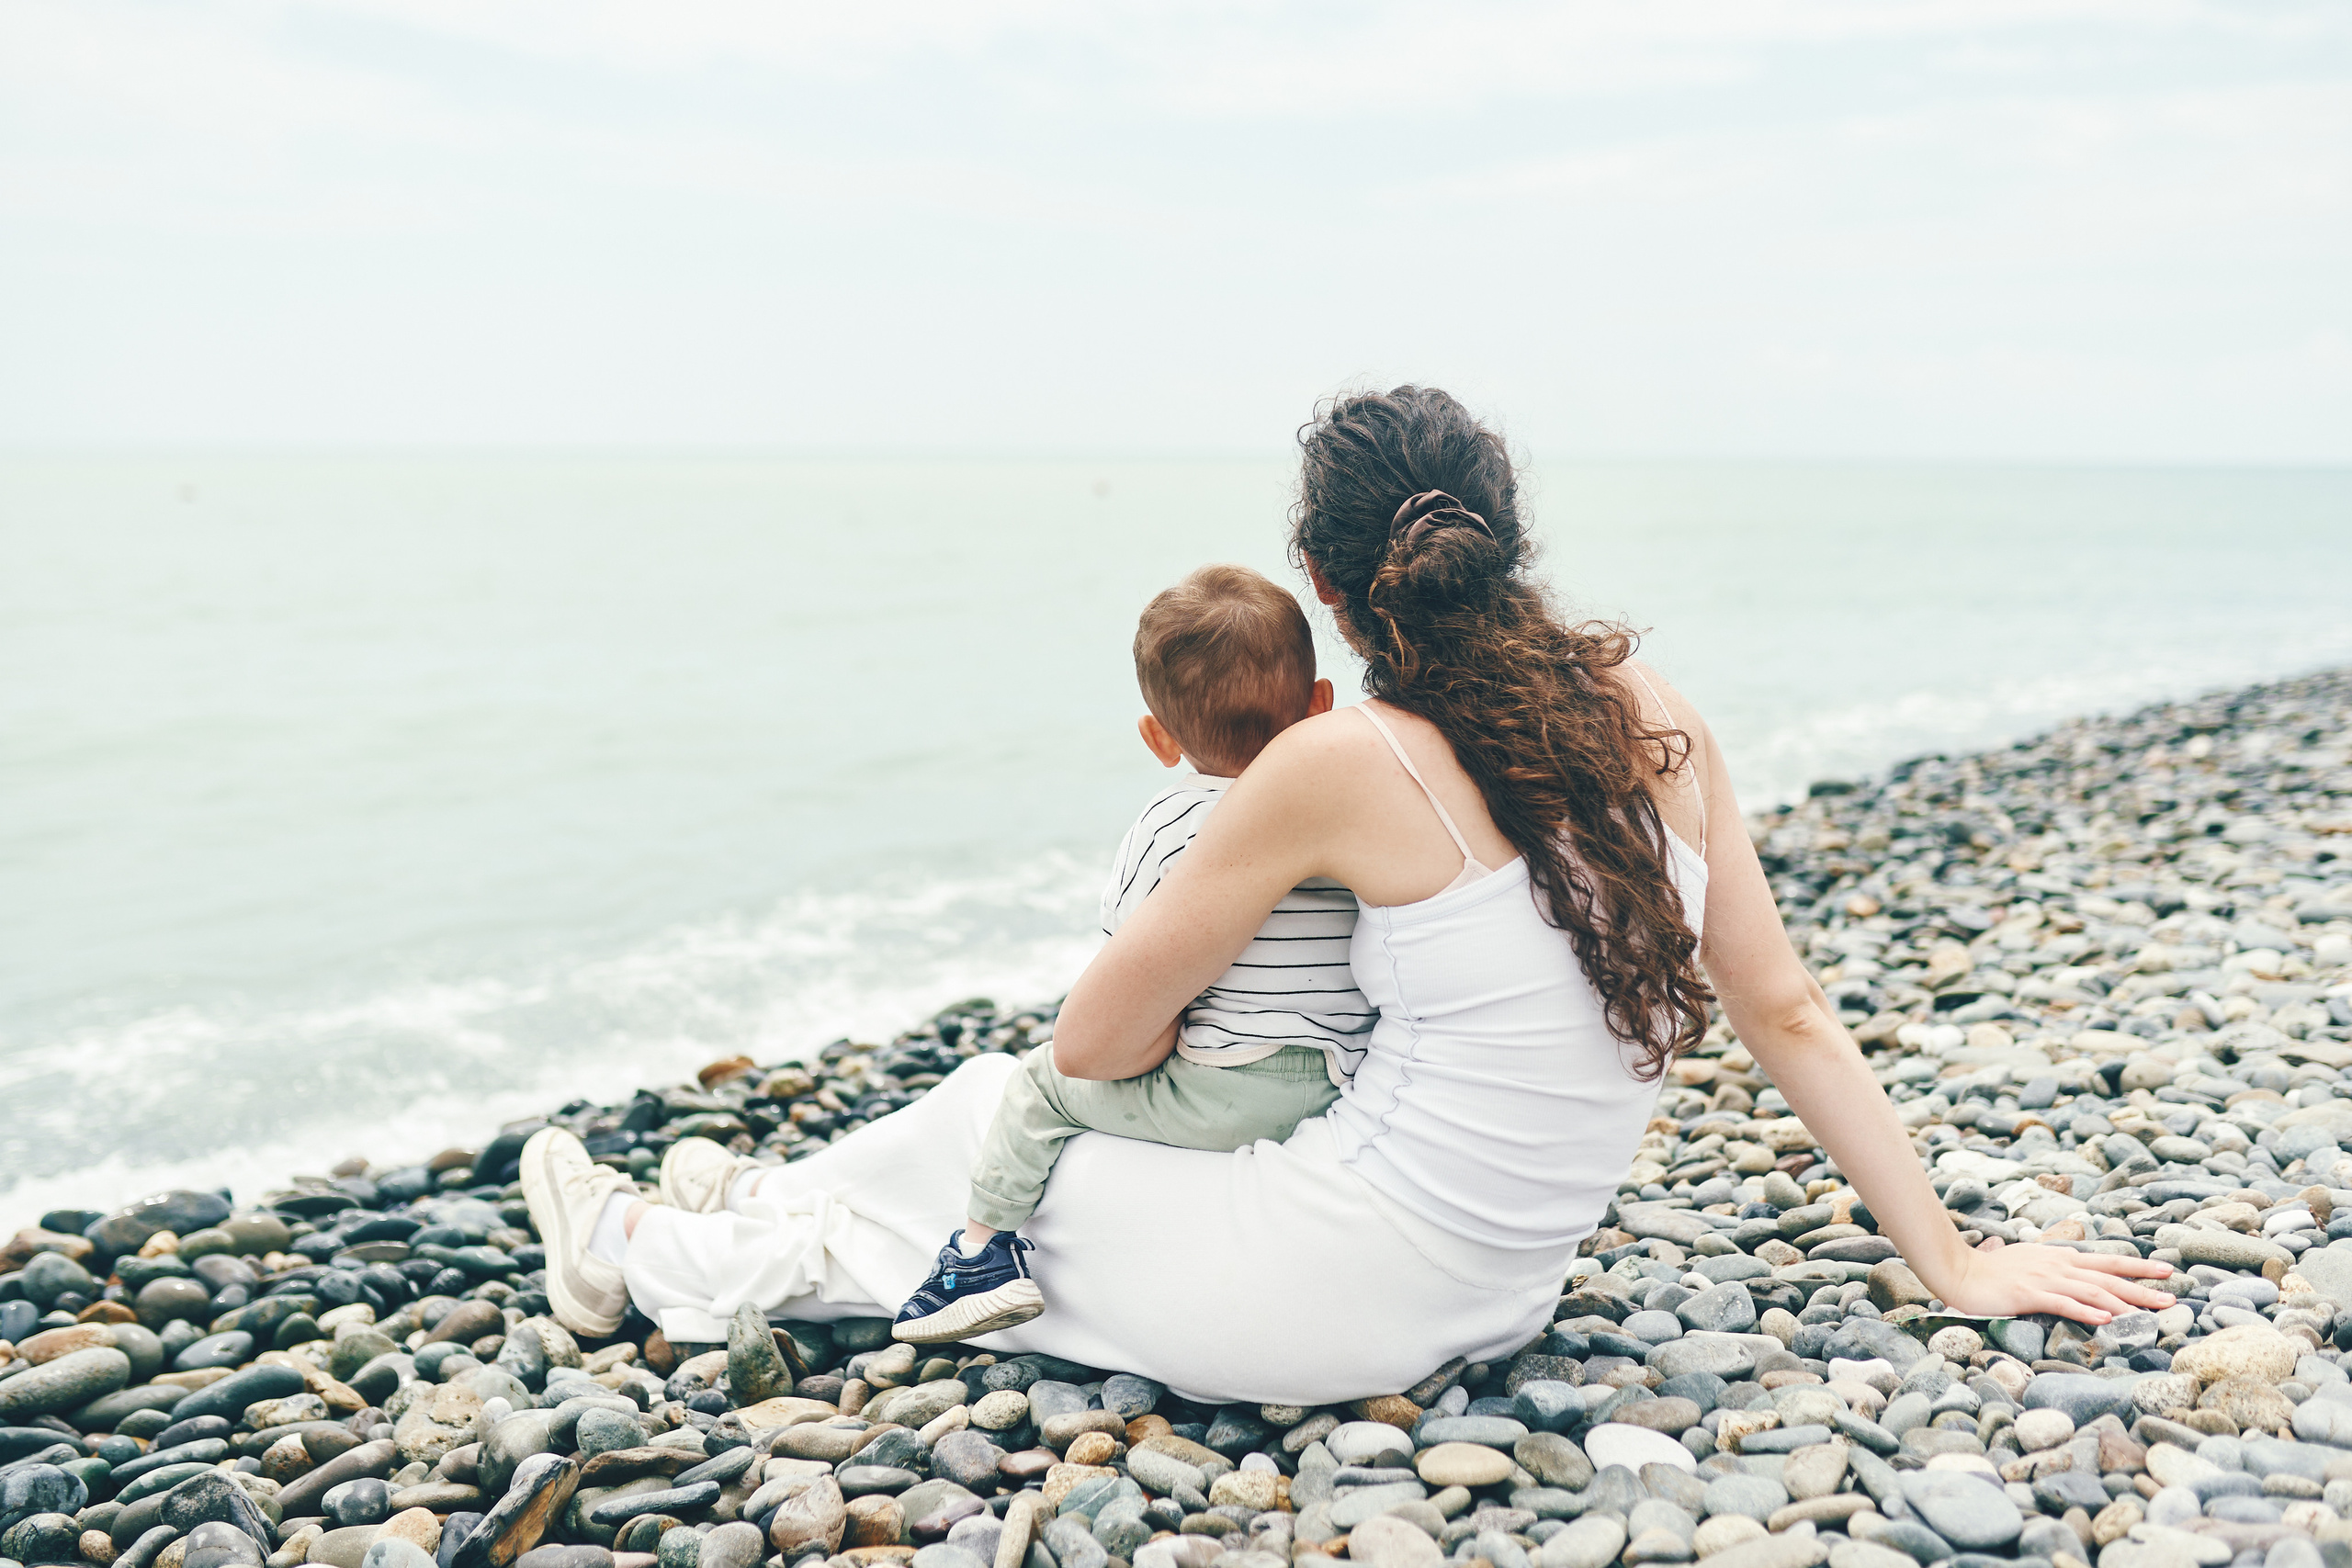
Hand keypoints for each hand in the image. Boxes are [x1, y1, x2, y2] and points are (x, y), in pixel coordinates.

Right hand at [1931, 1237, 2177, 1323]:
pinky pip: (2063, 1303)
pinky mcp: (2028, 1294)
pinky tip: (2105, 1320)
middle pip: (2108, 1277)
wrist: (1960, 1271)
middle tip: (2172, 1298)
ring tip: (2150, 1312)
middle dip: (2143, 1288)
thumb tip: (2074, 1276)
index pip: (2107, 1261)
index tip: (2166, 1271)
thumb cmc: (1992, 1271)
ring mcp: (2044, 1279)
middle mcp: (2058, 1265)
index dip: (2138, 1265)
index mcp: (2060, 1257)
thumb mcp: (2030, 1262)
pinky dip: (2086, 1311)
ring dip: (2124, 1302)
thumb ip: (2054, 1268)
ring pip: (2092, 1291)